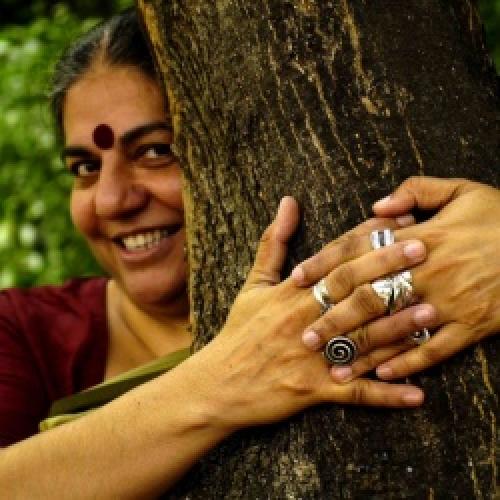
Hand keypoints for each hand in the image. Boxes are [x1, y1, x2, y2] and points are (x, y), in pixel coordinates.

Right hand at [194, 197, 427, 431]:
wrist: (217, 384)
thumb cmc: (238, 332)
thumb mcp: (253, 284)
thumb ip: (272, 244)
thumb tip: (287, 202)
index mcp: (291, 293)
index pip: (334, 259)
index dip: (366, 239)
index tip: (397, 222)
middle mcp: (304, 320)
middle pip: (350, 289)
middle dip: (387, 269)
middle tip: (423, 250)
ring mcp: (311, 356)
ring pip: (359, 339)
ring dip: (396, 327)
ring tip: (430, 313)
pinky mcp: (313, 389)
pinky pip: (354, 392)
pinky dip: (385, 395)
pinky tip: (416, 394)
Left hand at [298, 176, 499, 382]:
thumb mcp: (462, 190)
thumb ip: (416, 191)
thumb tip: (377, 207)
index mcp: (420, 238)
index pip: (358, 251)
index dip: (324, 264)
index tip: (296, 278)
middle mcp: (428, 272)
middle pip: (368, 296)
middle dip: (333, 317)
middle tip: (304, 335)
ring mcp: (450, 302)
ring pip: (395, 330)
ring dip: (361, 349)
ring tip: (333, 367)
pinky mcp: (472, 326)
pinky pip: (434, 350)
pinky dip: (407, 364)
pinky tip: (381, 374)